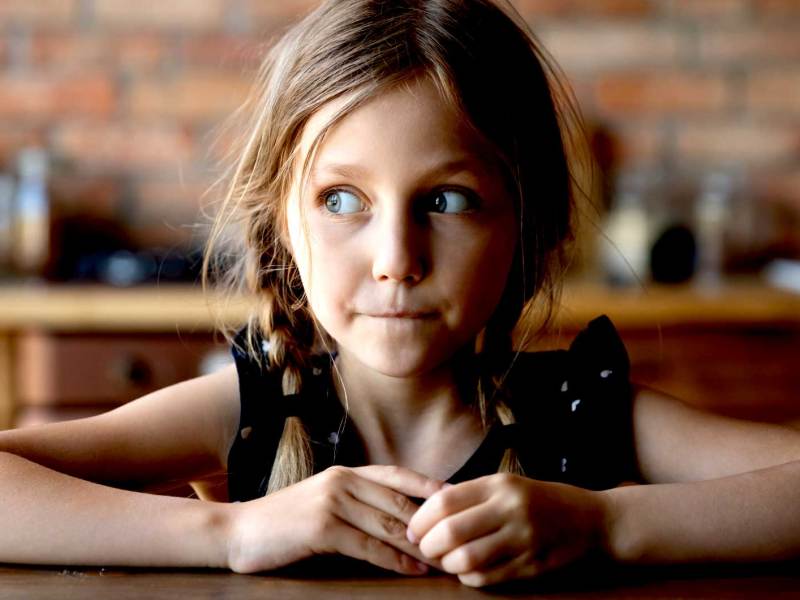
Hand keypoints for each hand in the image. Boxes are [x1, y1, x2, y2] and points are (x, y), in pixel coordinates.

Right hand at [225, 465, 446, 574]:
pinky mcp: (323, 528)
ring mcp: (332, 502)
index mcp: (345, 473)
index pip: (397, 475)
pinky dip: (395, 559)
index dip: (429, 487)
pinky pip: (370, 546)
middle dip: (432, 523)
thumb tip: (394, 516)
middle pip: (400, 502)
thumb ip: (354, 500)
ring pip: (389, 525)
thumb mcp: (322, 500)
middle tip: (458, 539)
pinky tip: (413, 568)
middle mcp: (342, 481)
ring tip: (445, 559)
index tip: (457, 500)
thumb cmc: (283, 521)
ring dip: (421, 545)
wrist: (238, 531)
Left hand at [406, 473, 608, 586]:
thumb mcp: (507, 484)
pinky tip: (468, 569)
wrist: (592, 521)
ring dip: (447, 564)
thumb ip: (470, 496)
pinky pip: (485, 578)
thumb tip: (425, 512)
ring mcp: (523, 539)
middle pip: (450, 532)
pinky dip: (468, 577)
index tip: (414, 528)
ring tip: (447, 560)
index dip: (422, 519)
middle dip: (429, 545)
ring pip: (465, 559)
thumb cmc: (540, 500)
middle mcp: (511, 509)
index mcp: (500, 484)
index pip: (444, 501)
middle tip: (426, 548)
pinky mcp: (531, 566)